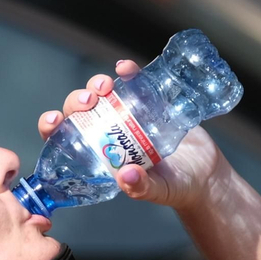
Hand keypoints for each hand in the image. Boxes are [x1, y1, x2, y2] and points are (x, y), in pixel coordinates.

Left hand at [37, 60, 227, 212]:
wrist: (208, 172)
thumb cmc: (177, 188)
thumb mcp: (159, 191)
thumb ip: (142, 188)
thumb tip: (126, 176)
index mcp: (100, 156)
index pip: (65, 139)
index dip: (52, 127)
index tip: (53, 120)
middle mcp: (108, 133)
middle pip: (79, 112)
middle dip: (76, 101)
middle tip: (89, 101)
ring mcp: (128, 115)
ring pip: (101, 93)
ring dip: (96, 84)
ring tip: (106, 86)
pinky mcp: (149, 101)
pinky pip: (133, 82)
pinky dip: (127, 72)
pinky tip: (125, 68)